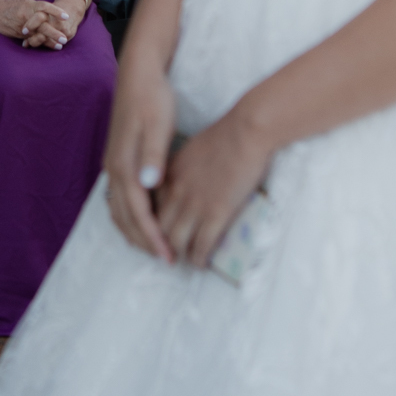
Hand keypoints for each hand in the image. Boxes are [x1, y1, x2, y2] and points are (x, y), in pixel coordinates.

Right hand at [0, 0, 73, 48]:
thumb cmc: (9, 5)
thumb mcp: (24, 2)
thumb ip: (36, 7)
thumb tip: (49, 13)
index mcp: (28, 5)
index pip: (44, 7)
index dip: (56, 11)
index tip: (66, 17)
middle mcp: (25, 15)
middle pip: (42, 24)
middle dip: (54, 32)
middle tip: (64, 38)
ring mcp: (22, 26)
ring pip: (37, 34)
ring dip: (49, 41)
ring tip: (59, 46)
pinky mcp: (18, 33)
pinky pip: (30, 39)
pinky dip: (38, 42)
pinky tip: (45, 46)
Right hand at [104, 60, 176, 259]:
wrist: (138, 74)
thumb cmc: (152, 98)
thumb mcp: (157, 124)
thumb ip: (153, 155)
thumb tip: (148, 183)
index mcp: (123, 164)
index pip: (137, 212)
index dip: (152, 237)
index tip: (169, 257)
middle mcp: (114, 168)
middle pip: (124, 217)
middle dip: (143, 242)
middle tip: (165, 260)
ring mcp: (113, 164)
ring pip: (117, 210)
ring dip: (133, 232)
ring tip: (154, 247)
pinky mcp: (118, 159)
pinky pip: (118, 198)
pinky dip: (128, 216)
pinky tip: (142, 219)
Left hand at [155, 109, 272, 268]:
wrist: (245, 132)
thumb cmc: (224, 136)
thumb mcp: (191, 150)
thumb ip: (181, 169)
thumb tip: (183, 182)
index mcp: (169, 175)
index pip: (150, 206)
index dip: (151, 223)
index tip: (157, 232)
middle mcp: (176, 192)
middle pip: (158, 227)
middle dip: (160, 244)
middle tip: (168, 253)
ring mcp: (195, 204)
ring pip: (176, 241)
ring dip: (179, 255)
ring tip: (186, 261)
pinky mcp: (216, 213)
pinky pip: (201, 245)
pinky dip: (199, 258)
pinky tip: (201, 263)